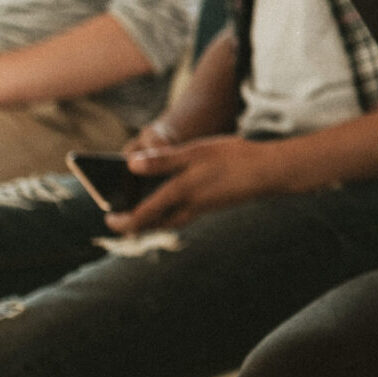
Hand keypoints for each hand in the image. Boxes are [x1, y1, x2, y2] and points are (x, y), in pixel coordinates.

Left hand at [112, 135, 286, 232]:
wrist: (270, 171)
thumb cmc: (233, 158)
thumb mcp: (196, 152)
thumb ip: (163, 160)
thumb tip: (131, 164)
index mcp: (180, 192)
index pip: (143, 215)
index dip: (123, 220)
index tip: (107, 219)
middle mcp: (188, 206)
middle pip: (155, 223)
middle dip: (136, 224)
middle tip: (118, 219)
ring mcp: (202, 207)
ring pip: (170, 220)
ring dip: (152, 218)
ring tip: (140, 209)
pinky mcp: (213, 203)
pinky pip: (184, 213)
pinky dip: (170, 210)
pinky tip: (171, 196)